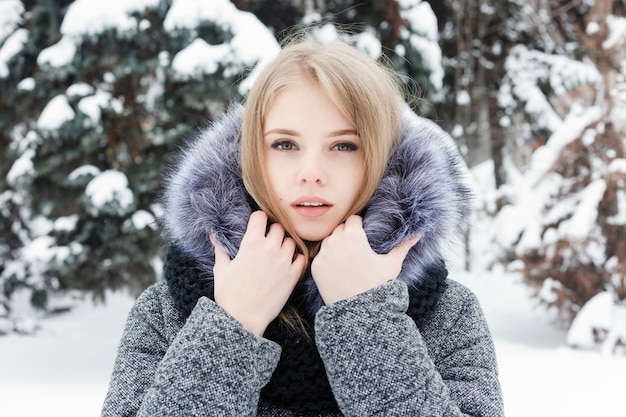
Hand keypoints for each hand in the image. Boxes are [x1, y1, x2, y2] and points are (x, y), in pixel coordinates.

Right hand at [211, 211, 305, 335]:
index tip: (257, 225)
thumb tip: (214, 235)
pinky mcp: (292, 276)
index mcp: (251, 244)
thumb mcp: (221, 269)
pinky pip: (301, 259)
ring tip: (278, 252)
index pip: (260, 216)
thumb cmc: (229, 295)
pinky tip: (289, 263)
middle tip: (268, 240)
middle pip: (279, 226)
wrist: (242, 319)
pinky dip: (297, 258)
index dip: (258, 219)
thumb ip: (220, 249)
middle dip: (273, 230)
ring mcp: (283, 262)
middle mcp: (269, 249)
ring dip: (285, 244)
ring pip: (291, 241)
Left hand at [311, 215, 417, 304]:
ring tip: (348, 258)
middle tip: (357, 248)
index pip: (353, 219)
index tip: (363, 234)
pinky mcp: (316, 266)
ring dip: (336, 244)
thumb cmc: (377, 285)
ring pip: (329, 240)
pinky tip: (340, 269)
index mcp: (354, 235)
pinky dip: (328, 259)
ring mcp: (324, 253)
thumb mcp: (391, 265)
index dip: (359, 225)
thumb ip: (402, 247)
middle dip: (348, 234)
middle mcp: (336, 241)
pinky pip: (322, 255)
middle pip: (340, 228)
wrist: (358, 309)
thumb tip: (416, 236)